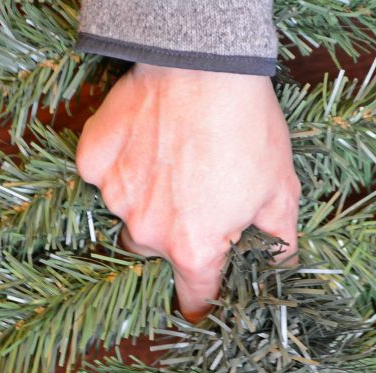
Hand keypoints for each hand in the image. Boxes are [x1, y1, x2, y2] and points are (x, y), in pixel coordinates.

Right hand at [76, 63, 300, 321]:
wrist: (204, 65)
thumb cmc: (248, 129)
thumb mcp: (280, 190)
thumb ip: (279, 241)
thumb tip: (282, 268)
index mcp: (194, 248)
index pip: (195, 297)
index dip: (203, 302)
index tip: (203, 303)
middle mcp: (148, 232)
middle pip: (159, 253)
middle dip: (178, 237)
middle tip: (198, 200)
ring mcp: (116, 196)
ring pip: (131, 215)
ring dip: (149, 201)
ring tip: (175, 163)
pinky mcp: (93, 161)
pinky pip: (104, 178)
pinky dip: (122, 168)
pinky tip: (146, 143)